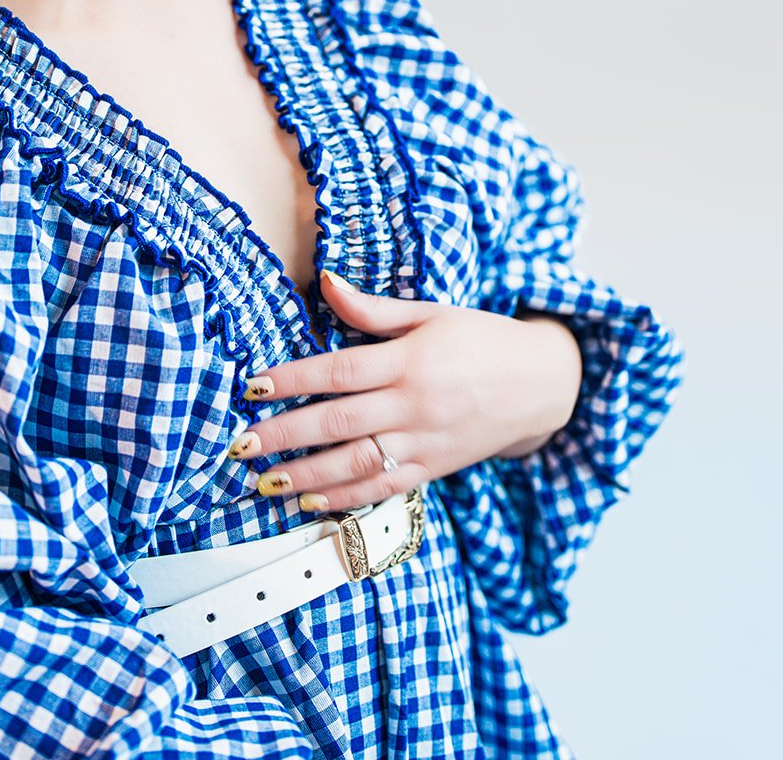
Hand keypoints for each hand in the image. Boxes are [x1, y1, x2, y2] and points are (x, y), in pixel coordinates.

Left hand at [226, 268, 582, 511]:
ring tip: (265, 483)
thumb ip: (373, 309)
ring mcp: (425, 441)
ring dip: (306, 475)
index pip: (339, 371)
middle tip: (241, 445)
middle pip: (339, 422)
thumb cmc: (480, 339)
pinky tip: (311, 501)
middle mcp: (414, 404)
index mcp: (410, 360)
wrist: (542, 383)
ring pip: (357, 463)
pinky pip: (384, 488)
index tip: (254, 387)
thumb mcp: (431, 313)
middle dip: (285, 435)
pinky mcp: (435, 468)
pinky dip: (346, 497)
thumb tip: (324, 281)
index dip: (293, 379)